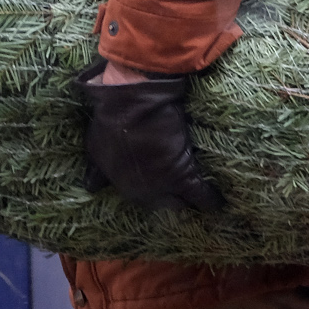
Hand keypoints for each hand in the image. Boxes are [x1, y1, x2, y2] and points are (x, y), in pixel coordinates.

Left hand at [74, 58, 225, 213]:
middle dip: (170, 199)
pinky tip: (218, 204)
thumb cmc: (111, 120)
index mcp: (123, 187)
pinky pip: (202, 196)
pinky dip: (210, 201)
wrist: (132, 103)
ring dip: (188, 202)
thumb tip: (90, 186)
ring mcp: (164, 186)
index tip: (161, 189)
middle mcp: (143, 193)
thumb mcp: (96, 147)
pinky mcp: (184, 175)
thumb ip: (97, 171)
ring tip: (198, 199)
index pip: (142, 200)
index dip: (152, 194)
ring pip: (182, 203)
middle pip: (162, 204)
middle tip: (180, 192)